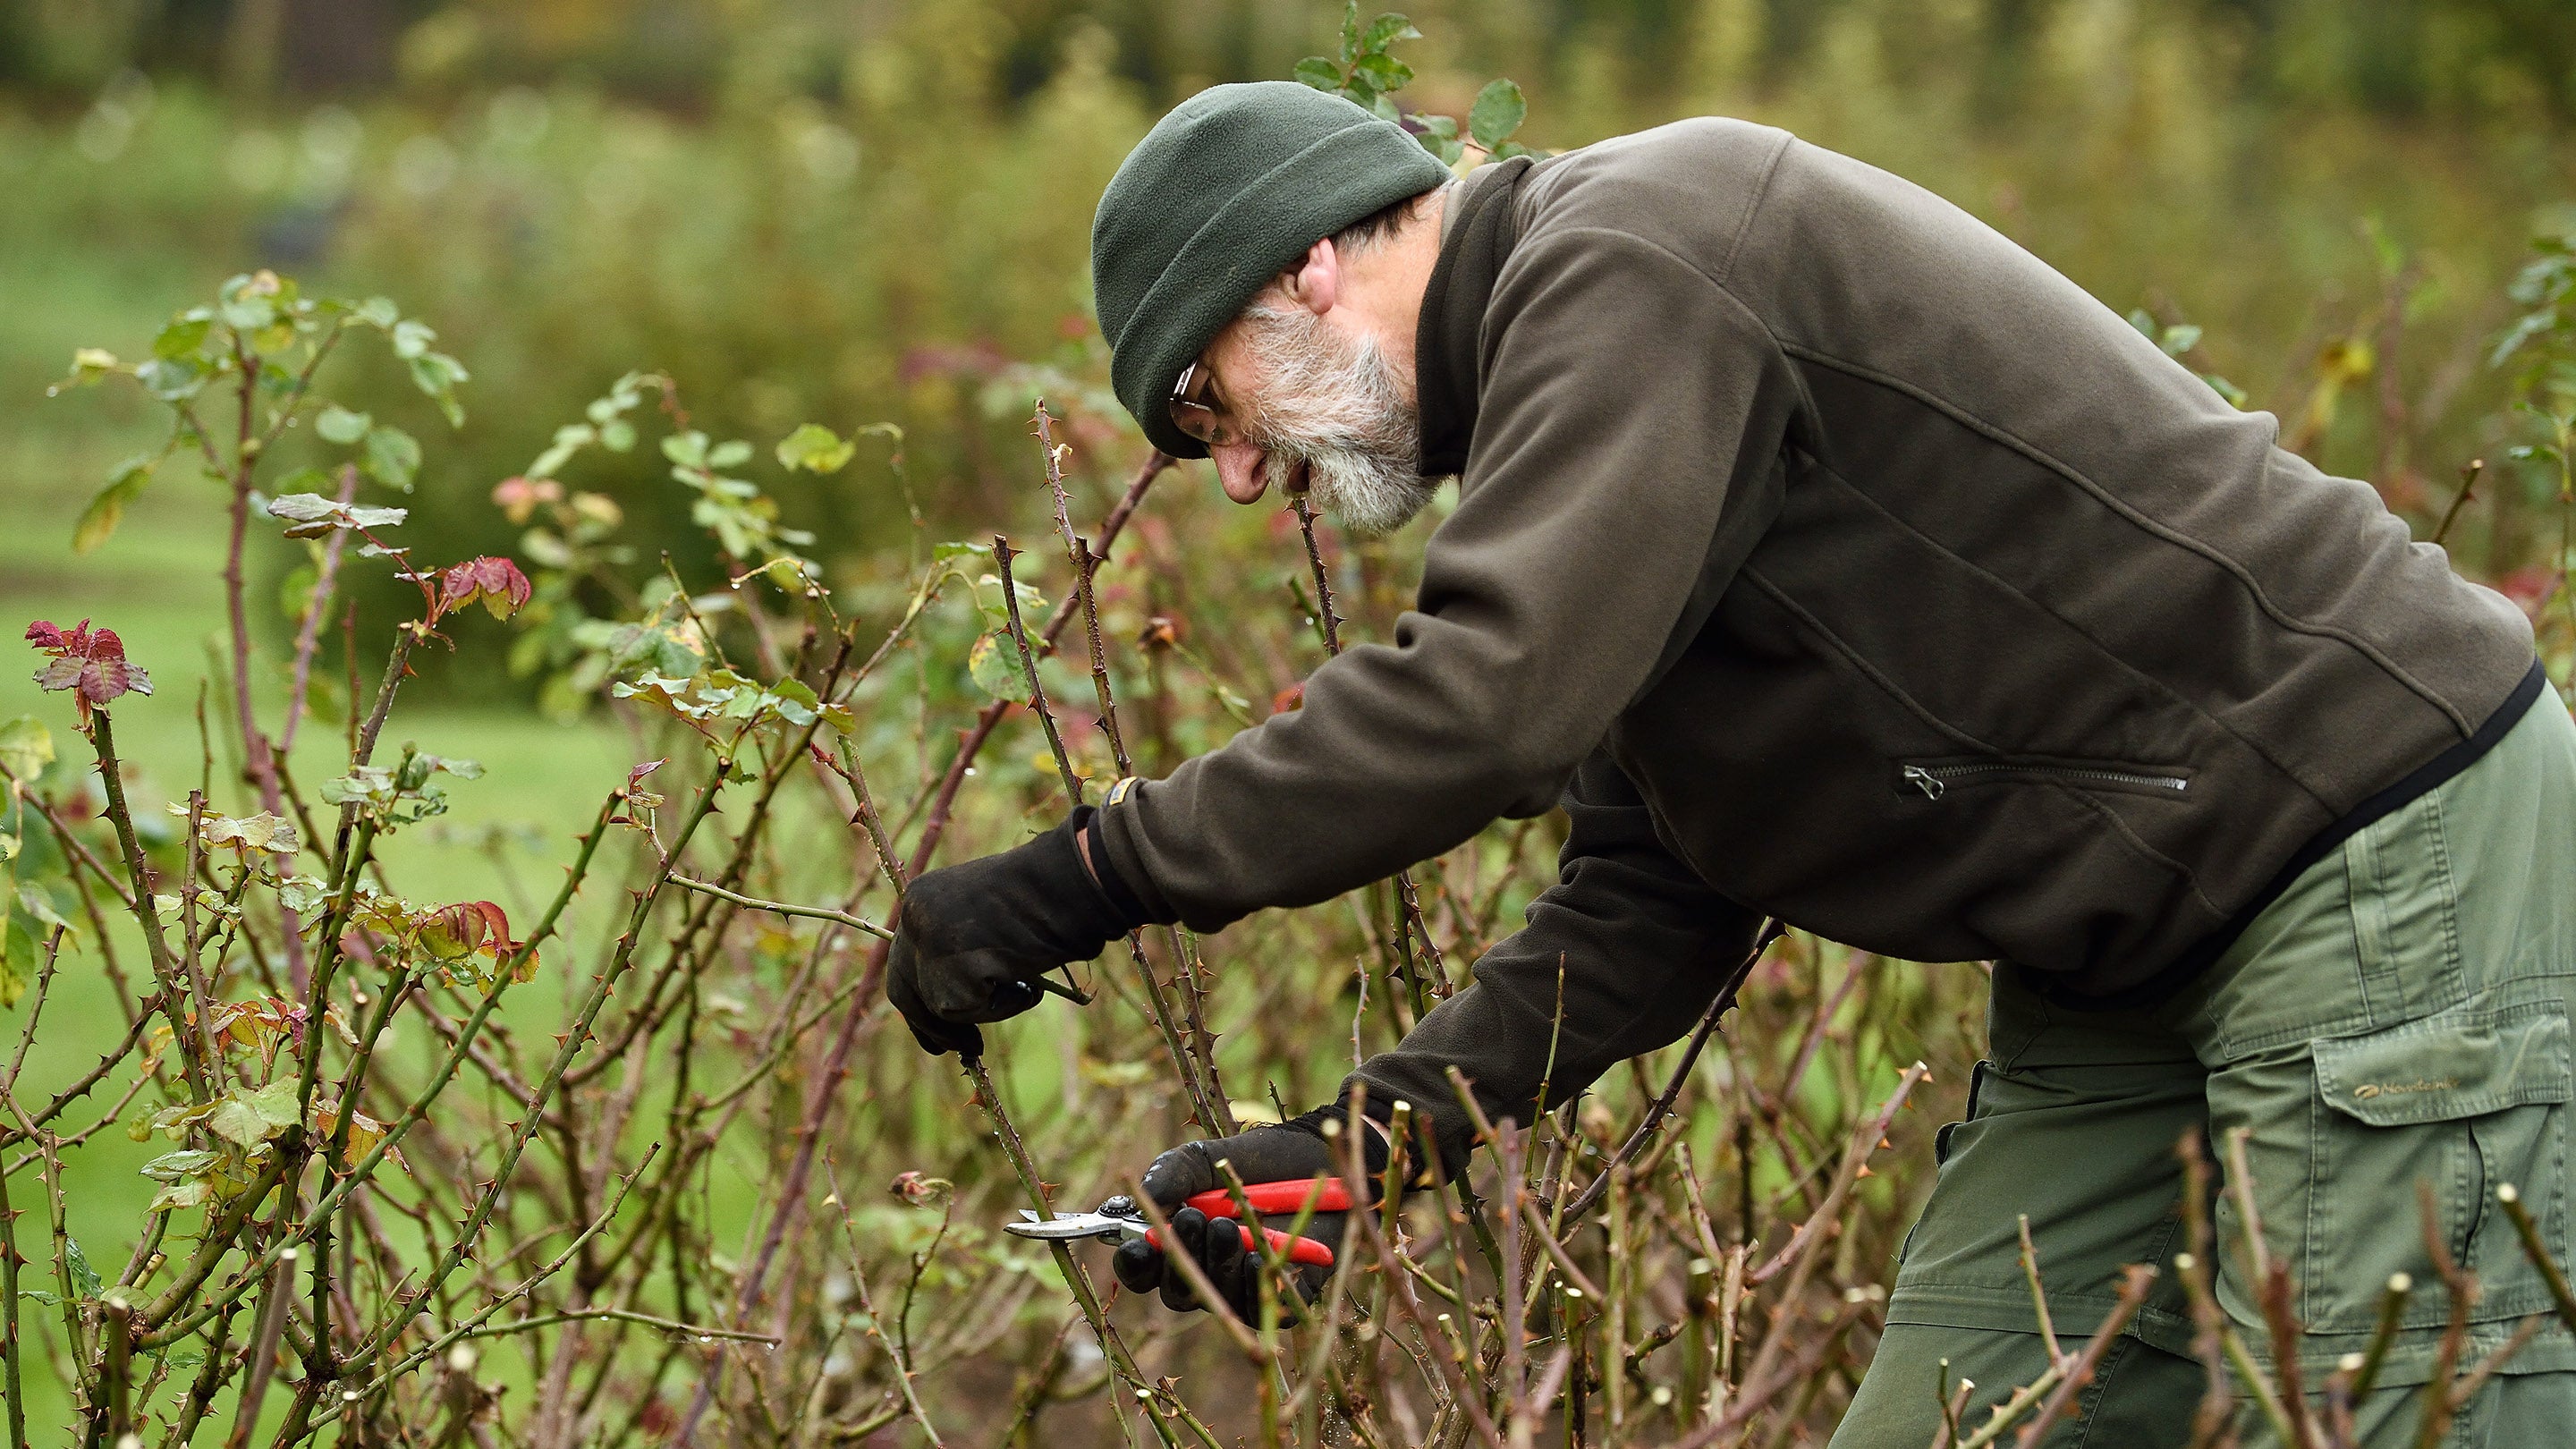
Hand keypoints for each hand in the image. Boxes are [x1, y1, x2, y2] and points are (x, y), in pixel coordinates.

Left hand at [886, 808, 1140, 1056]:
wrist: (1072, 881)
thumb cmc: (1049, 893)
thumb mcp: (990, 917)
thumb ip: (963, 947)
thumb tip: (958, 996)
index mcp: (922, 899)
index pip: (905, 962)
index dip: (920, 1002)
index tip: (942, 1032)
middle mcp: (915, 918)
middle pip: (906, 991)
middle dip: (935, 1027)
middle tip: (969, 1048)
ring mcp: (928, 944)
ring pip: (941, 1007)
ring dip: (986, 1007)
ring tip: (1027, 980)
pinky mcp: (950, 969)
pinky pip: (969, 1011)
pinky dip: (1003, 1006)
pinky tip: (1028, 979)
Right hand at [1111, 1105, 1392, 1322]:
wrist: (1319, 1158)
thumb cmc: (1260, 1160)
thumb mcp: (1207, 1160)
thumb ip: (1171, 1176)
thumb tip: (1136, 1204)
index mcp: (1182, 1242)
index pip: (1146, 1269)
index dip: (1135, 1265)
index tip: (1137, 1244)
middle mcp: (1209, 1271)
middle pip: (1176, 1291)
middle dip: (1179, 1257)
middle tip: (1192, 1218)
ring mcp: (1243, 1287)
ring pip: (1215, 1298)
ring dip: (1216, 1263)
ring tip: (1225, 1226)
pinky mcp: (1282, 1296)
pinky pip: (1258, 1306)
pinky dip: (1252, 1282)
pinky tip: (1254, 1256)